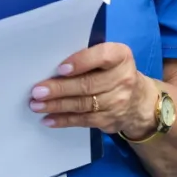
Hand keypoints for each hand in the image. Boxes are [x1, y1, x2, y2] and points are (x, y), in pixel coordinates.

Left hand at [30, 43, 154, 137]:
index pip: (103, 56)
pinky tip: (48, 119)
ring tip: (37, 105)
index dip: (81, 62)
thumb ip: (90, 58)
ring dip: (57, 105)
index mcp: (121, 56)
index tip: (60, 69)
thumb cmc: (114, 73)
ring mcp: (118, 102)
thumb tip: (53, 68)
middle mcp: (123, 78)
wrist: (139, 101)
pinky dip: (63, 120)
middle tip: (37, 91)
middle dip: (60, 88)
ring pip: (83, 104)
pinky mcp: (109, 120)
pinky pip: (83, 120)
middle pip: (88, 84)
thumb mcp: (111, 59)